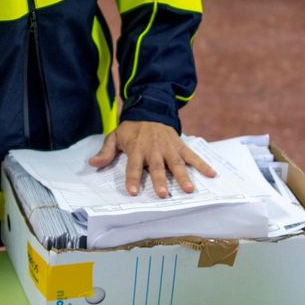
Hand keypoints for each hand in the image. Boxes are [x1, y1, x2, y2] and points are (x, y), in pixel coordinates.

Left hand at [88, 121, 216, 197]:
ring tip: (189, 190)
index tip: (133, 192)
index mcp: (137, 149)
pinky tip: (212, 174)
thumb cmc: (131, 129)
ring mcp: (169, 148)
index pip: (133, 166)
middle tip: (162, 194)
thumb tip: (92, 163)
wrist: (150, 109)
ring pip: (176, 164)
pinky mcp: (180, 145)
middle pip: (157, 167)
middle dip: (159, 181)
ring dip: (183, 177)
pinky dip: (203, 164)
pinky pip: (192, 156)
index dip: (133, 179)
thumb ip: (105, 152)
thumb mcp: (114, 137)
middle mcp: (154, 149)